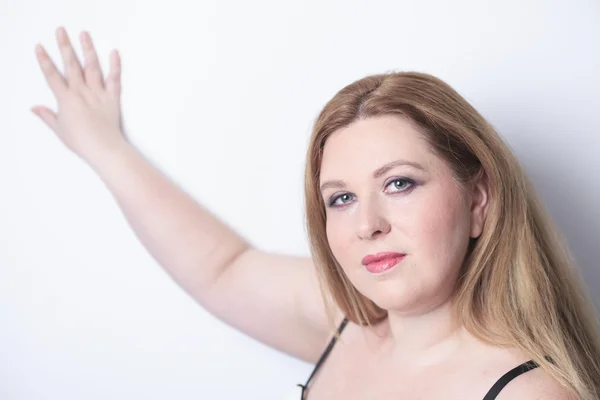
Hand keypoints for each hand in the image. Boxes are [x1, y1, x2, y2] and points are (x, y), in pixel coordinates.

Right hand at [32, 26, 126, 159]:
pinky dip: (115, 65)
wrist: (104, 148)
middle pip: (71, 65)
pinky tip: (114, 52)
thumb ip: (47, 116)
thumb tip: (35, 108)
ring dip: (88, 49)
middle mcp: (81, 92)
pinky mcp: (112, 98)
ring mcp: (98, 93)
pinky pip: (114, 79)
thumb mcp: (59, 129)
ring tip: (84, 34)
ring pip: (92, 67)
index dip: (45, 61)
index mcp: (66, 100)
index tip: (40, 47)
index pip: (52, 76)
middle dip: (65, 46)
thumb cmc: (81, 142)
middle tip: (61, 31)